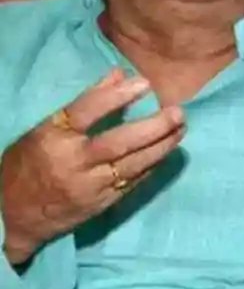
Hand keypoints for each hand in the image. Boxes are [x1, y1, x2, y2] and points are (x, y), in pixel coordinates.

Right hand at [0, 69, 184, 264]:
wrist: (10, 215)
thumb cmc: (26, 165)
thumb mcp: (44, 130)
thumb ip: (83, 104)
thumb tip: (118, 74)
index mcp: (52, 138)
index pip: (86, 112)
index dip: (115, 97)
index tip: (144, 83)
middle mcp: (72, 162)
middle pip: (119, 142)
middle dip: (154, 127)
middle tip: (178, 112)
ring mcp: (89, 186)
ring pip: (133, 164)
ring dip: (162, 146)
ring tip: (181, 129)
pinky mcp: (102, 204)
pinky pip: (133, 182)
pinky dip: (152, 165)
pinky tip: (167, 151)